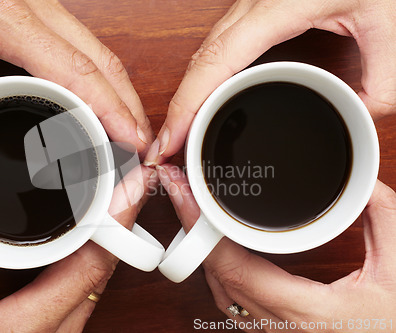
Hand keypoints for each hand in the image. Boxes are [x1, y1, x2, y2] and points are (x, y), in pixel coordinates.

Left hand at [0, 0, 152, 181]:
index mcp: (2, 14)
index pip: (75, 70)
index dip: (110, 110)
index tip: (130, 142)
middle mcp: (31, 5)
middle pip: (101, 60)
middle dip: (127, 107)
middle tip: (139, 148)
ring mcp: (38, 4)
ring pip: (98, 50)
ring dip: (118, 92)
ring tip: (128, 132)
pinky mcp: (36, 8)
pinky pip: (82, 44)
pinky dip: (100, 78)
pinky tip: (101, 103)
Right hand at [0, 165, 156, 331]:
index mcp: (24, 330)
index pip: (90, 268)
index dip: (116, 224)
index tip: (130, 188)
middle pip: (102, 272)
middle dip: (117, 224)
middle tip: (124, 180)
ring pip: (96, 286)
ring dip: (107, 243)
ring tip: (113, 201)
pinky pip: (83, 297)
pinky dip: (90, 262)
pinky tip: (88, 239)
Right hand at [145, 0, 395, 164]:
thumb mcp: (387, 22)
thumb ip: (382, 78)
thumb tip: (362, 118)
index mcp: (277, 8)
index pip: (217, 63)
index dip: (187, 104)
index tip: (172, 138)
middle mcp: (253, 6)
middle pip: (200, 63)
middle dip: (178, 108)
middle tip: (168, 147)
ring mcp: (249, 7)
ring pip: (203, 54)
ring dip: (188, 94)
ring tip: (181, 131)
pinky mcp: (253, 12)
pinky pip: (217, 47)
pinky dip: (203, 79)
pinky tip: (204, 100)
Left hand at [157, 163, 395, 331]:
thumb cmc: (392, 322)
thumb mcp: (395, 269)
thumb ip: (380, 218)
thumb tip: (360, 182)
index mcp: (306, 312)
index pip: (234, 269)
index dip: (203, 231)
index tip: (186, 197)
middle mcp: (280, 326)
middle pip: (216, 275)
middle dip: (191, 230)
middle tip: (181, 191)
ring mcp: (273, 331)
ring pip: (218, 290)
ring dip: (201, 249)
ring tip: (192, 210)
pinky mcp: (273, 328)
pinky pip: (231, 300)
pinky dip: (217, 268)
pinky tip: (215, 245)